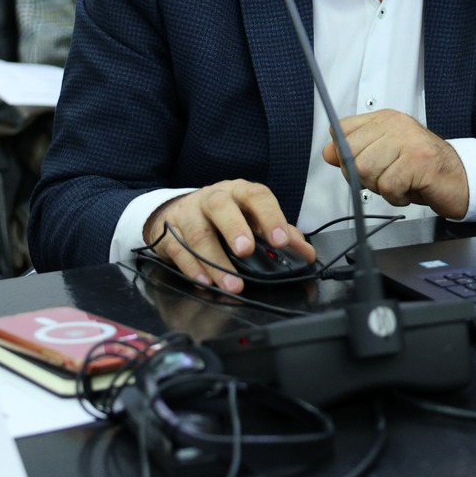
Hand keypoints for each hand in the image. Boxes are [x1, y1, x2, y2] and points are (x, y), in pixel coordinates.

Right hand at [142, 181, 314, 295]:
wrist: (179, 211)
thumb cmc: (224, 216)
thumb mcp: (251, 218)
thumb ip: (279, 234)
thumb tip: (306, 254)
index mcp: (238, 192)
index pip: (256, 196)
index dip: (270, 216)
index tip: (281, 240)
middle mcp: (212, 198)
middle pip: (220, 206)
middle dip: (234, 228)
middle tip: (246, 251)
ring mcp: (188, 214)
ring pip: (199, 233)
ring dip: (216, 261)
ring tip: (233, 284)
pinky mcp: (169, 233)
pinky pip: (179, 251)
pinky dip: (193, 269)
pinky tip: (206, 282)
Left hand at [320, 110, 468, 218]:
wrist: (459, 179)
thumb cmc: (421, 169)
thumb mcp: (384, 157)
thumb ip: (355, 153)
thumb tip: (327, 152)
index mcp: (384, 119)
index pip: (342, 130)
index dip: (345, 155)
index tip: (362, 165)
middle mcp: (395, 125)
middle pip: (351, 155)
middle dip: (363, 177)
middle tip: (385, 178)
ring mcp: (408, 140)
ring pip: (366, 170)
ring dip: (380, 188)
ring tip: (399, 183)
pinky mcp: (418, 161)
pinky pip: (388, 186)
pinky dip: (396, 196)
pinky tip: (409, 190)